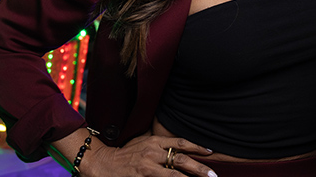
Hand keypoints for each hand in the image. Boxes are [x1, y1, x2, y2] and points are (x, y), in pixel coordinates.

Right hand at [82, 134, 215, 176]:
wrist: (103, 162)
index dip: (197, 146)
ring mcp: (147, 167)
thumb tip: (178, 148)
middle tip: (213, 174)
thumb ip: (159, 145)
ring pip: (174, 175)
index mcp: (154, 141)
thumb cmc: (125, 154)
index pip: (181, 142)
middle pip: (181, 159)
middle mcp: (153, 153)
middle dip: (199, 168)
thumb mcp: (143, 143)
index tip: (210, 152)